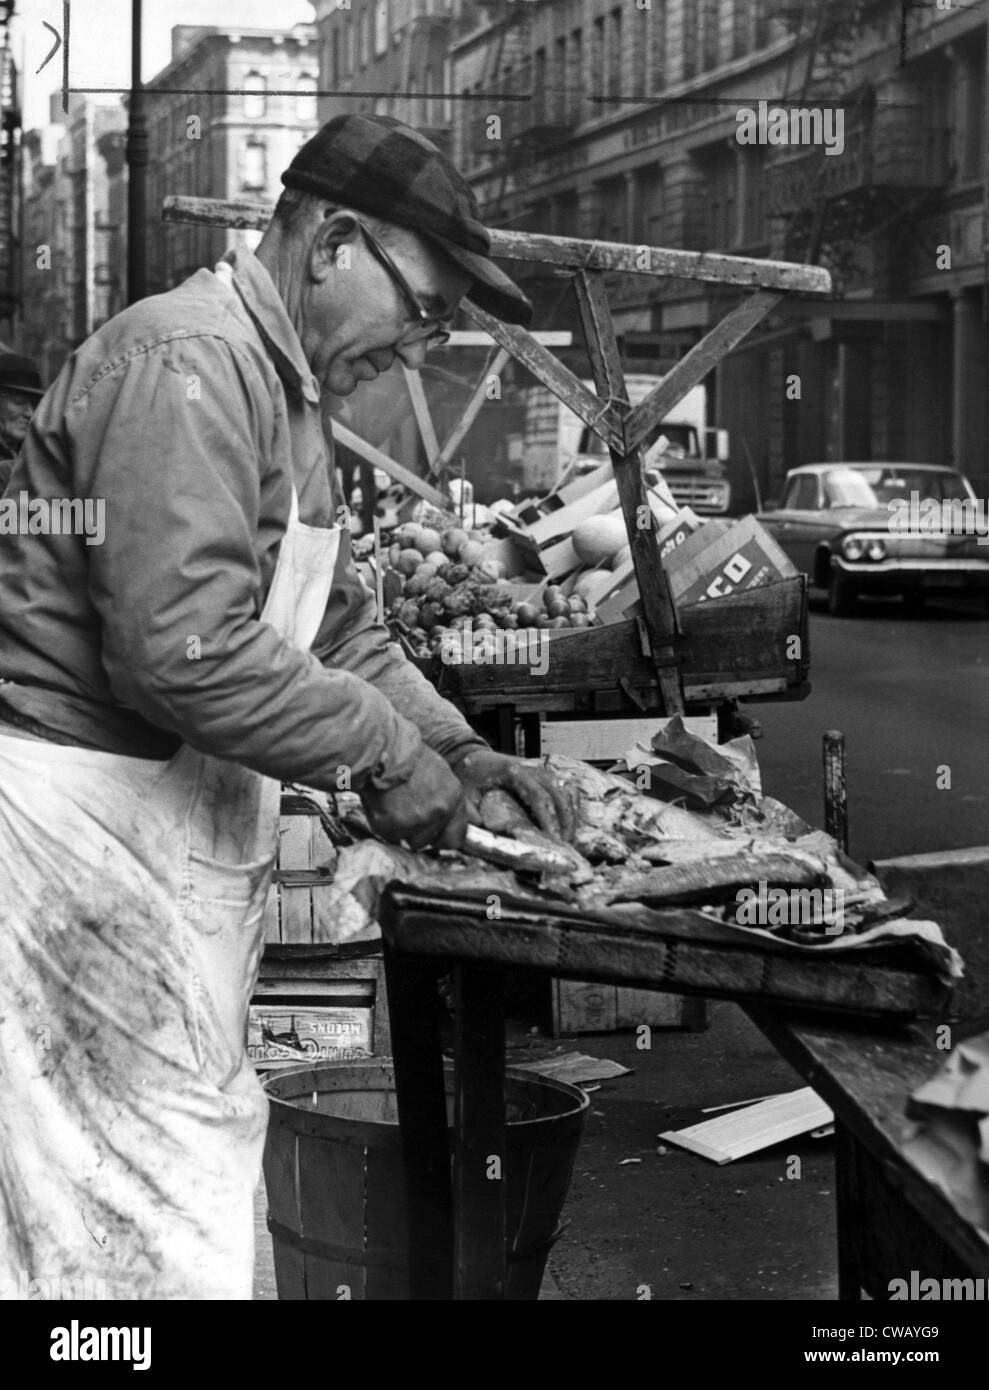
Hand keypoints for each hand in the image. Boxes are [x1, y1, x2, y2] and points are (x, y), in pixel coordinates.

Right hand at [360, 745, 467, 850]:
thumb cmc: (407, 758)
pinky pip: (389, 835)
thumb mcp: (439, 774)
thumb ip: (448, 799)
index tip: (432, 835)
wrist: (383, 749)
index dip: (441, 838)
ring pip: (409, 840)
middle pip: (430, 843)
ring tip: (394, 804)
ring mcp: (418, 819)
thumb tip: (465, 819)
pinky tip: (383, 803)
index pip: (456, 837)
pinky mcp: (395, 824)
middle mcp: (440, 810)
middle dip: (418, 834)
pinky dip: (383, 823)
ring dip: (400, 828)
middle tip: (406, 813)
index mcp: (454, 796)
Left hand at [450, 748, 578, 841]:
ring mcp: (542, 770)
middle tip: (564, 844)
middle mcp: (532, 769)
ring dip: (570, 815)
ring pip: (567, 791)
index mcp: (514, 772)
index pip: (539, 797)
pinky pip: (567, 788)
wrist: (474, 759)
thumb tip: (485, 836)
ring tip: (568, 837)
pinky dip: (572, 806)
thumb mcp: (466, 795)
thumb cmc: (471, 778)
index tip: (553, 839)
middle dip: (565, 821)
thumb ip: (473, 815)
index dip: (549, 820)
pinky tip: (569, 824)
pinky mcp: (547, 774)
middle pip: (559, 795)